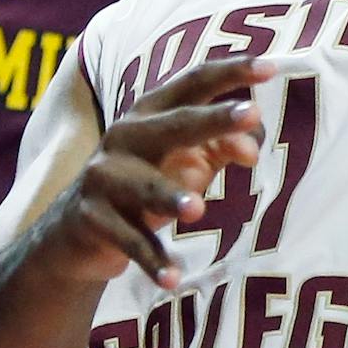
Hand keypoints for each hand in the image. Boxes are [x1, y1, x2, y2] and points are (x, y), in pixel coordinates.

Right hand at [43, 57, 270, 288]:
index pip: (194, 83)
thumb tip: (254, 147)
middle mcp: (125, 135)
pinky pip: (129, 242)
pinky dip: (152, 261)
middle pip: (175, 124)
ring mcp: (103, 176)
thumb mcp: (185, 162)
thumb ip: (222, 147)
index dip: (231, 72)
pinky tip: (173, 279)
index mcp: (151, 112)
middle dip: (214, 118)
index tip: (271, 67)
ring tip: (198, 210)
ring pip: (145, 186)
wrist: (75, 231)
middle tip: (252, 114)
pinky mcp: (92, 218)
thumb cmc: (145, 183)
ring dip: (171, 197)